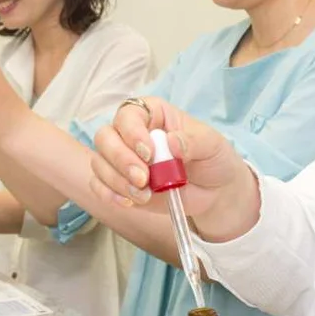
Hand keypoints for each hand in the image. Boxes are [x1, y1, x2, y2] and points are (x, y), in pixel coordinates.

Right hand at [88, 97, 257, 239]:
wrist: (215, 192)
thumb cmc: (213, 159)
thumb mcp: (212, 145)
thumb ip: (194, 141)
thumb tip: (172, 141)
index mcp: (153, 114)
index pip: (128, 114)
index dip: (132, 133)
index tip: (149, 153)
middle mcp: (131, 133)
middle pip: (105, 137)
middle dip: (121, 160)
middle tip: (143, 179)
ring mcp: (122, 159)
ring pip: (99, 162)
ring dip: (117, 181)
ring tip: (144, 196)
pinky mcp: (119, 183)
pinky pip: (99, 185)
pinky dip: (109, 194)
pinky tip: (129, 202)